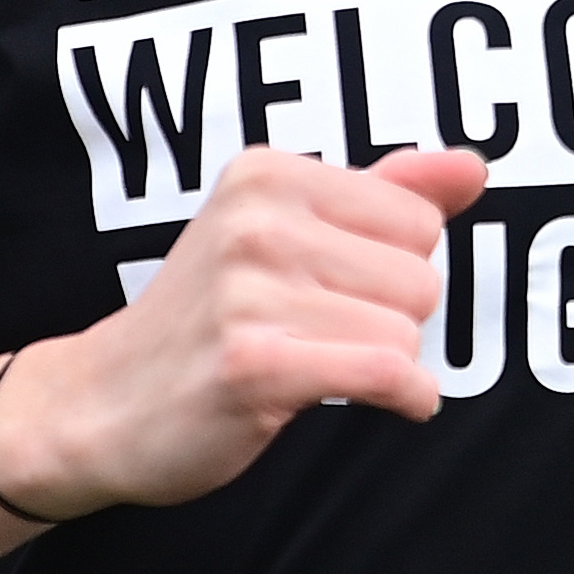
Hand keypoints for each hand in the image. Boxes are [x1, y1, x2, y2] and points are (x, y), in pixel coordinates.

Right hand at [0, 147, 484, 521]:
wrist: (99, 405)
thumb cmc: (207, 320)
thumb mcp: (285, 234)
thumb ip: (386, 194)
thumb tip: (473, 168)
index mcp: (267, 174)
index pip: (418, 218)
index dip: (393, 267)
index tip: (334, 290)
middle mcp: (256, 218)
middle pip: (421, 276)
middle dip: (391, 319)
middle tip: (321, 336)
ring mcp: (248, 291)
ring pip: (406, 331)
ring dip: (381, 364)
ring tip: (317, 365)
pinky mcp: (253, 365)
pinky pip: (386, 373)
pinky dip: (406, 397)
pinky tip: (392, 403)